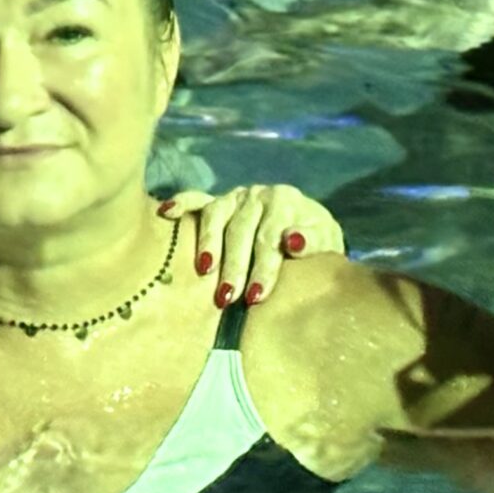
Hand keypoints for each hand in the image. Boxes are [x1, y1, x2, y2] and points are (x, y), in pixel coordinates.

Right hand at [158, 186, 342, 308]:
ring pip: (216, 216)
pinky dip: (181, 204)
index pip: (271, 236)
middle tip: (227, 297)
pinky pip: (196, 200)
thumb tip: (292, 240)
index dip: (264, 267)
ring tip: (204, 270)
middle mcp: (258, 195)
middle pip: (240, 230)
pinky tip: (166, 213)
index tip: (257, 296)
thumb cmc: (315, 242)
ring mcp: (235, 197)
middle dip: (234, 265)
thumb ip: (315, 242)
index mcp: (285, 201)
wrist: (308, 228)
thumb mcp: (327, 242)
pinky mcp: (218, 202)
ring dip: (208, 244)